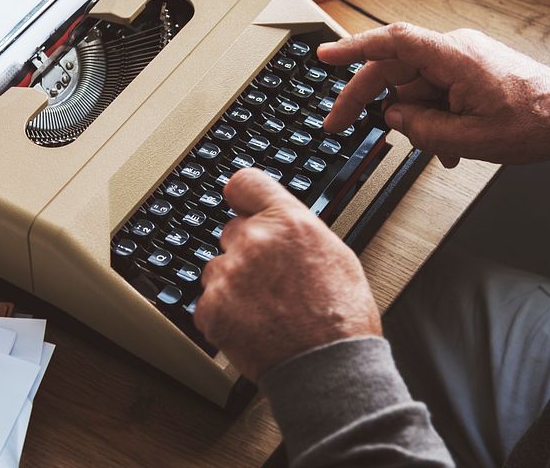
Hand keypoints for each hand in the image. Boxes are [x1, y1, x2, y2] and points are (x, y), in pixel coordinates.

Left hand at [193, 168, 380, 381]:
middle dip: (246, 252)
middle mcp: (254, 241)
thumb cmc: (341, 319)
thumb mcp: (335, 255)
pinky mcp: (211, 308)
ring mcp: (228, 274)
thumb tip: (280, 222)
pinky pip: (208, 303)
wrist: (327, 368)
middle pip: (232, 232)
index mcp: (287, 222)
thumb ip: (298, 230)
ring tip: (267, 310)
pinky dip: (224, 315)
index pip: (245, 183)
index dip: (242, 195)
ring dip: (233, 284)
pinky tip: (253, 327)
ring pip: (218, 269)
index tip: (239, 203)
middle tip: (271, 281)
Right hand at [317, 23, 549, 167]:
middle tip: (338, 124)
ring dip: (413, 120)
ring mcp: (459, 60)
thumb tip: (392, 118)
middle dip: (365, 100)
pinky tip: (448, 145)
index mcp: (454, 58)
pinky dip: (430, 118)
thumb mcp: (473, 139)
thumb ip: (423, 129)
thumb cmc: (535, 122)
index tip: (324, 56)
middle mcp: (453, 51)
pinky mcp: (465, 71)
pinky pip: (431, 92)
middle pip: (392, 69)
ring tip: (437, 148)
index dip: (354, 47)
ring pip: (411, 87)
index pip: (393, 42)